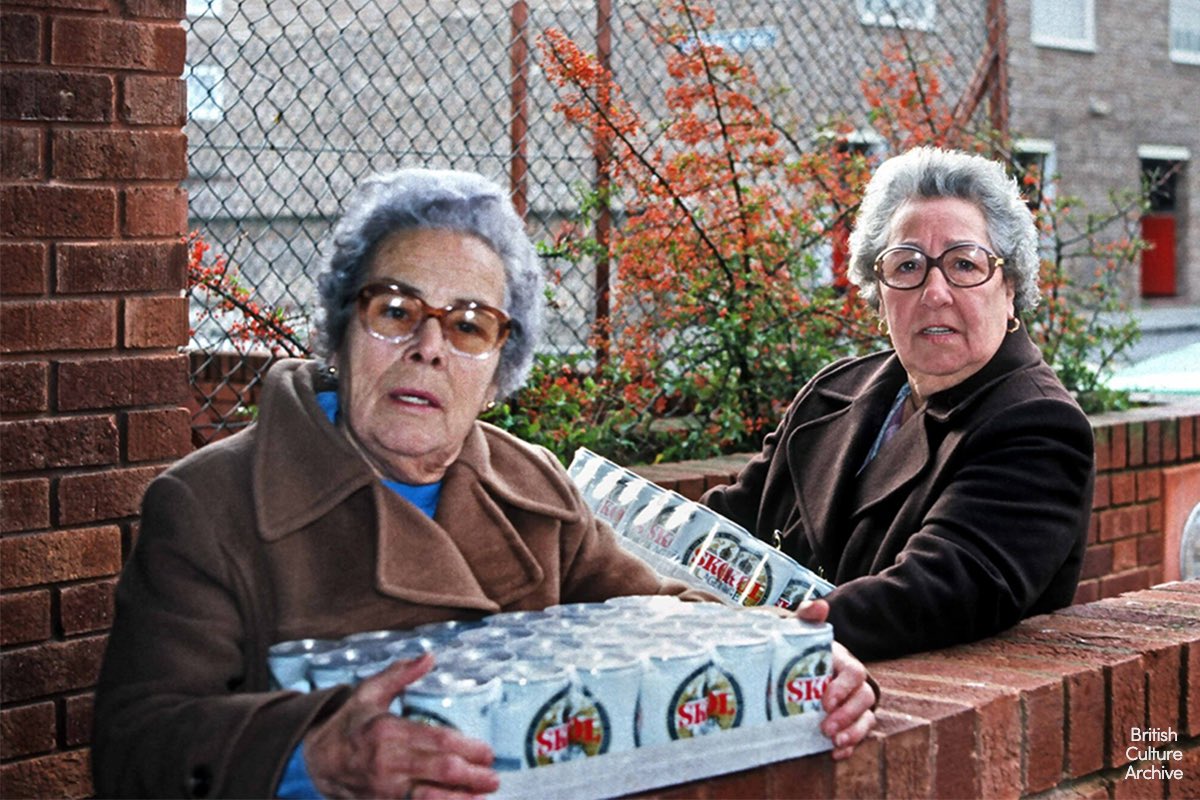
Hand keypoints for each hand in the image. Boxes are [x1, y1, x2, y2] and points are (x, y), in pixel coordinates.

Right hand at [303, 653, 499, 798]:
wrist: (314, 761)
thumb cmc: (348, 724)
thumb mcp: (369, 692)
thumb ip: (400, 674)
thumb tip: (429, 656)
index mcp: (388, 730)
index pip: (438, 740)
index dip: (468, 747)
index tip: (488, 751)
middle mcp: (387, 761)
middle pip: (441, 770)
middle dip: (473, 775)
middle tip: (494, 777)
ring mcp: (385, 788)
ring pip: (431, 797)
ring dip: (461, 798)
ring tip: (484, 796)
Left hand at [794, 600, 877, 760]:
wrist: (794, 666)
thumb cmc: (800, 648)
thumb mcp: (801, 629)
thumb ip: (808, 616)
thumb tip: (819, 606)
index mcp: (844, 661)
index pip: (855, 673)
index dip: (843, 688)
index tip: (825, 702)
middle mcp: (854, 683)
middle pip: (864, 699)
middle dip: (848, 715)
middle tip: (827, 729)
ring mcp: (854, 703)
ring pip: (866, 719)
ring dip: (853, 733)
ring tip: (834, 743)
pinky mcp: (849, 720)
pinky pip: (858, 734)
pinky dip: (850, 746)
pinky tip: (836, 754)